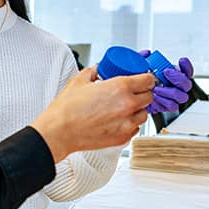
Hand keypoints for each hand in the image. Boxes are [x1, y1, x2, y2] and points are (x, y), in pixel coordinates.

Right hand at [30, 67, 153, 161]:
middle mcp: (127, 106)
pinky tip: (118, 120)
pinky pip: (135, 129)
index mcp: (119, 88)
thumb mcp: (79, 81)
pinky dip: (130, 124)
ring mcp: (126, 124)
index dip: (146, 78)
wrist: (59, 132)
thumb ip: (92, 72)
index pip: (148, 80)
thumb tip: (97, 70)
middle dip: (142, 93)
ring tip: (124, 108)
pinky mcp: (122, 138)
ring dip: (137, 110)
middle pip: (149, 97)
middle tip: (132, 92)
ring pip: (144, 114)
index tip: (142, 80)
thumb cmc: (66, 110)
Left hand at [138, 51, 193, 112]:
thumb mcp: (143, 68)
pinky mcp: (168, 107)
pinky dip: (164, 102)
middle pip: (186, 84)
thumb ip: (145, 59)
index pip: (187, 71)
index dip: (186, 66)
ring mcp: (174, 98)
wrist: (136, 96)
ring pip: (180, 96)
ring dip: (168, 91)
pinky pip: (172, 106)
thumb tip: (147, 53)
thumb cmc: (143, 81)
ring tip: (156, 88)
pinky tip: (155, 97)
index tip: (181, 60)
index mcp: (175, 76)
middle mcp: (177, 87)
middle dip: (178, 78)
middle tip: (166, 72)